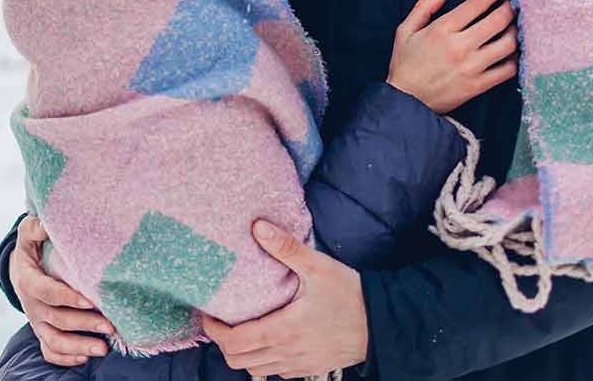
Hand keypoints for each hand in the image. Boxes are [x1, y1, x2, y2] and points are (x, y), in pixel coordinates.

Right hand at [9, 215, 114, 365]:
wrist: (20, 268)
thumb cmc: (32, 246)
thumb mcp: (29, 232)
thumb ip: (36, 227)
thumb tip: (47, 222)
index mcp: (28, 281)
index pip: (48, 293)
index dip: (68, 298)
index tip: (90, 301)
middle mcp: (32, 306)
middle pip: (58, 320)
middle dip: (84, 325)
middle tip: (110, 326)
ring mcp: (37, 322)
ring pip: (55, 341)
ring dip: (79, 346)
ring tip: (104, 349)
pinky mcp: (42, 332)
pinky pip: (50, 352)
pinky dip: (66, 358)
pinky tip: (87, 357)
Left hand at [203, 220, 366, 377]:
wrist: (382, 324)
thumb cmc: (350, 294)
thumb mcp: (317, 267)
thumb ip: (285, 248)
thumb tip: (258, 227)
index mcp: (282, 331)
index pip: (233, 342)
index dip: (213, 330)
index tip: (210, 313)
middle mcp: (286, 353)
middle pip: (238, 361)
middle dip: (223, 342)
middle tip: (222, 319)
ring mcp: (298, 365)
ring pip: (255, 370)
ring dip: (243, 353)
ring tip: (241, 328)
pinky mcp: (310, 368)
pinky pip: (276, 372)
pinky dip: (263, 360)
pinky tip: (269, 338)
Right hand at [387, 0, 518, 113]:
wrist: (406, 101)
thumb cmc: (405, 64)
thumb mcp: (404, 31)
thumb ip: (423, 7)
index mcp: (442, 30)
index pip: (476, 4)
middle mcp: (459, 47)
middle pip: (498, 21)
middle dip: (511, 8)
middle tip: (515, 3)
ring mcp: (471, 67)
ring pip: (508, 44)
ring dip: (516, 32)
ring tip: (516, 26)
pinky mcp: (478, 85)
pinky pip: (508, 70)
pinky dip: (516, 59)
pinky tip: (512, 52)